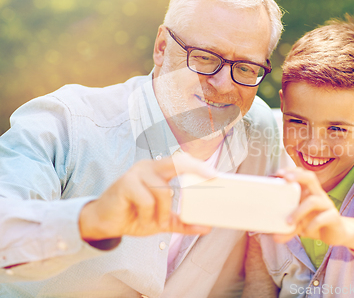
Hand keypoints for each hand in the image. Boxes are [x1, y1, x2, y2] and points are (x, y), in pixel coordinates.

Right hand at [79, 153, 214, 240]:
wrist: (103, 223)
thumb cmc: (133, 216)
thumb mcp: (162, 220)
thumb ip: (182, 222)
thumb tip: (206, 227)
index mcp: (158, 171)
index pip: (181, 161)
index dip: (198, 165)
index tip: (215, 174)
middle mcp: (148, 167)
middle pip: (176, 162)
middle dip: (195, 167)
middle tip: (210, 177)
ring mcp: (136, 173)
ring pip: (163, 190)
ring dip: (163, 212)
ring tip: (157, 222)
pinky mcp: (125, 183)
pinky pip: (146, 200)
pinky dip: (148, 215)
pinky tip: (142, 220)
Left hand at [273, 167, 345, 245]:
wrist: (336, 235)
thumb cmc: (315, 223)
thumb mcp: (299, 225)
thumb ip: (287, 229)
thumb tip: (274, 237)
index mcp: (309, 192)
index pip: (302, 174)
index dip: (291, 171)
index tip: (278, 173)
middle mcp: (318, 195)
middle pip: (310, 178)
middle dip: (298, 176)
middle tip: (286, 180)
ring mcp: (327, 205)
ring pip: (313, 200)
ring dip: (299, 211)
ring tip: (289, 223)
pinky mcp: (334, 217)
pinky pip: (323, 218)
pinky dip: (311, 225)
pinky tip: (305, 233)